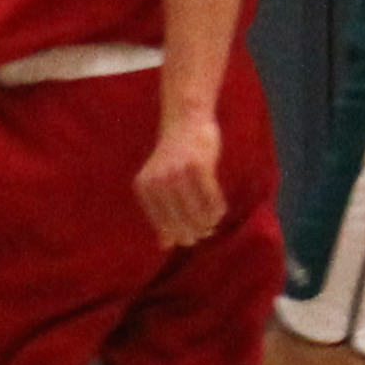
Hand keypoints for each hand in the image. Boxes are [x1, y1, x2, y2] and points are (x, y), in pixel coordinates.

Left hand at [134, 112, 225, 248]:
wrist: (185, 119)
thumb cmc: (174, 156)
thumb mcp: (159, 183)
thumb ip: (161, 212)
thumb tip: (165, 246)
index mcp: (144, 187)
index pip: (163, 225)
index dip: (178, 235)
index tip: (191, 238)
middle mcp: (158, 181)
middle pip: (181, 223)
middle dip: (195, 232)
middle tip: (205, 232)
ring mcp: (179, 174)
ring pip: (199, 214)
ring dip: (209, 222)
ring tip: (212, 221)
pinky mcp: (199, 167)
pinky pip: (213, 200)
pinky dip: (218, 209)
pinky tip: (220, 209)